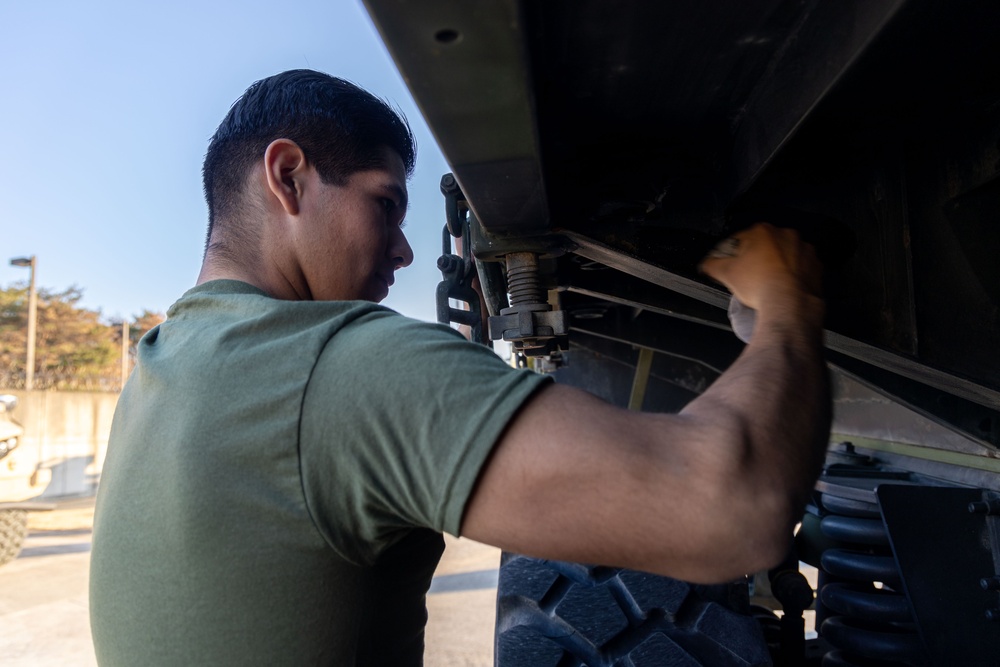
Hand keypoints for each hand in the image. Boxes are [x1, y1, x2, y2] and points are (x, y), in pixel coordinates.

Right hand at [699, 223, 821, 311]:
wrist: (789, 305)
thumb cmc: (758, 285)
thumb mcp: (726, 274)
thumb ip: (711, 265)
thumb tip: (704, 265)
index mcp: (762, 231)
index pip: (739, 239)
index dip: (731, 254)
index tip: (729, 266)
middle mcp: (785, 235)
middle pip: (764, 246)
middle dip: (756, 258)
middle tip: (748, 276)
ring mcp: (804, 250)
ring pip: (784, 255)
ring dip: (776, 265)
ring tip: (767, 283)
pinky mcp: (816, 266)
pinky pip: (800, 267)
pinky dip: (793, 275)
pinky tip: (784, 287)